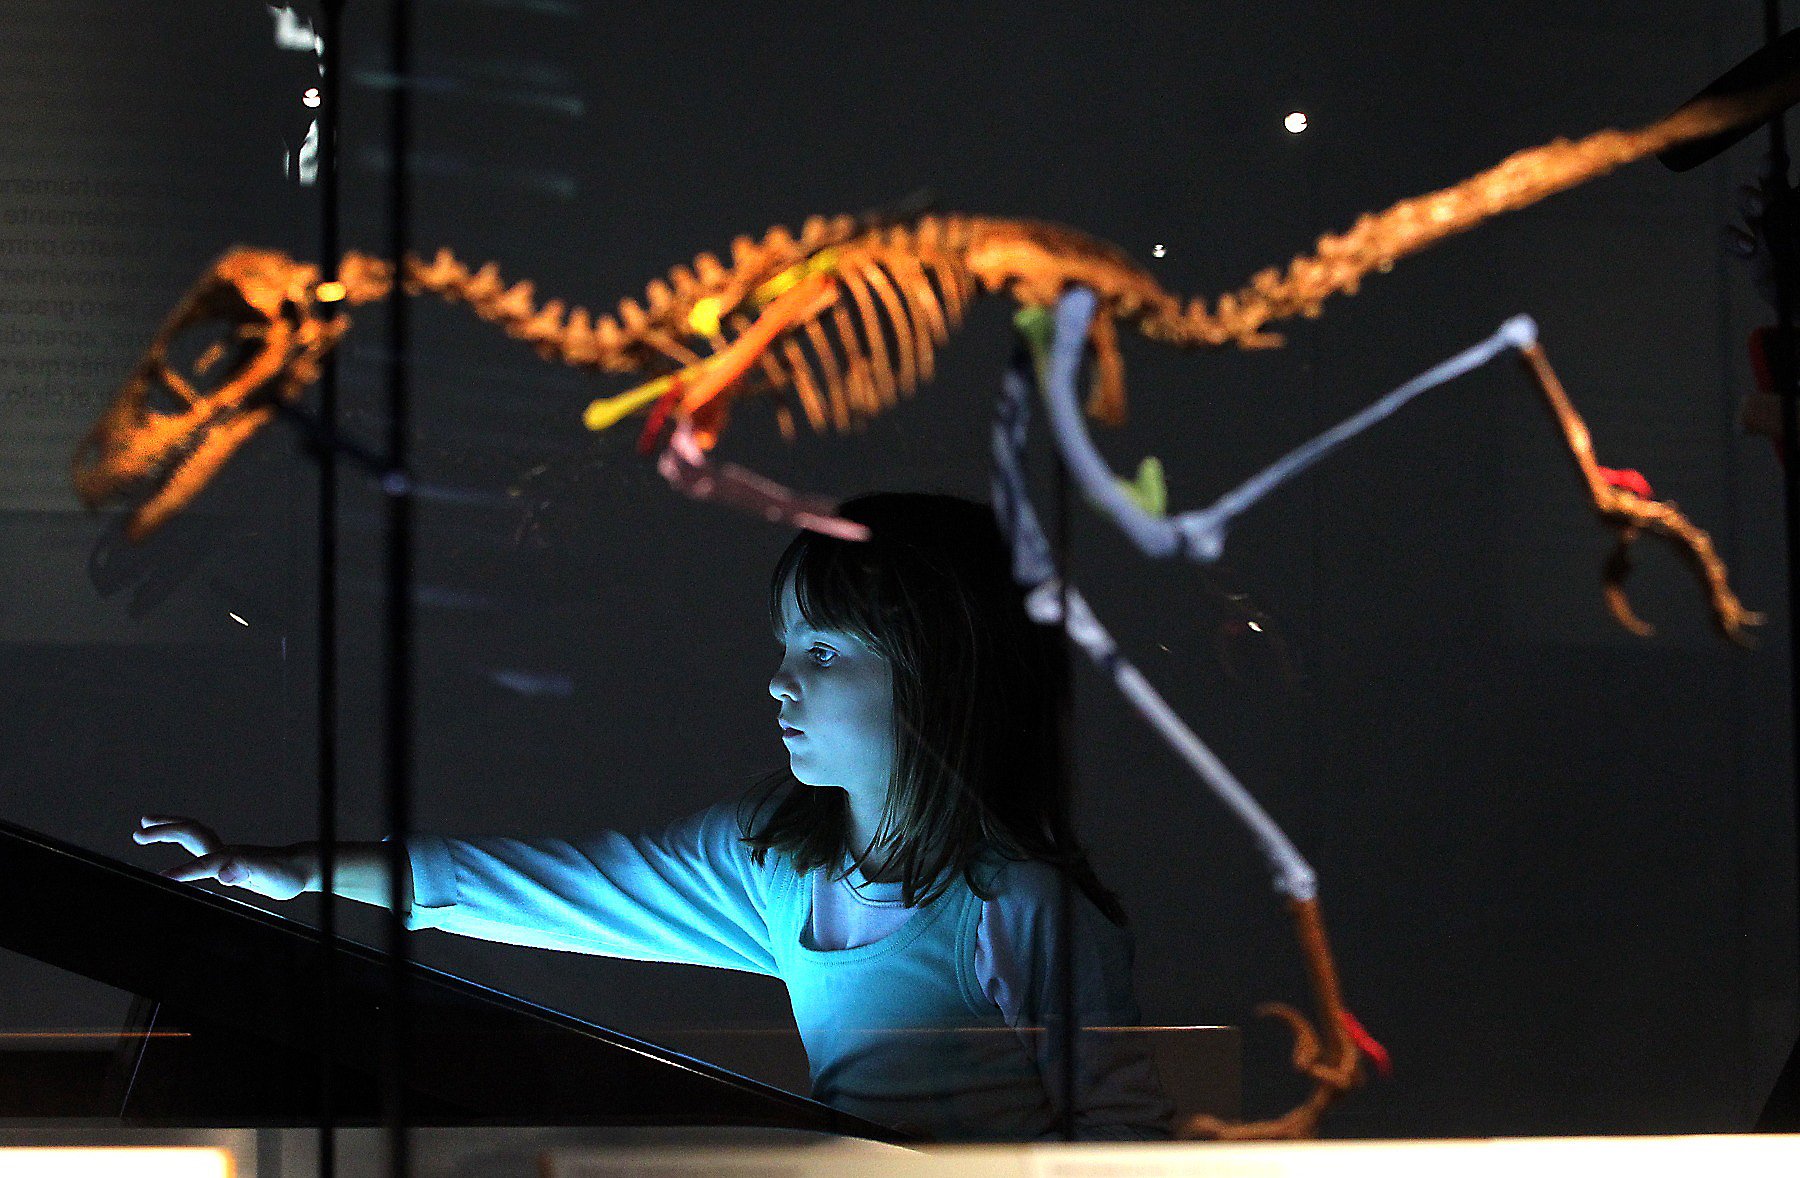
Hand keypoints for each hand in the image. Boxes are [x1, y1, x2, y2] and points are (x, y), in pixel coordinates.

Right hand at [134, 815, 313, 900]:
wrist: (301, 867)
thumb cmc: (287, 874)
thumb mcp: (270, 877)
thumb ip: (248, 871)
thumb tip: (226, 872)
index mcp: (231, 857)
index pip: (202, 863)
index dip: (182, 872)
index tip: (160, 878)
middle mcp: (224, 851)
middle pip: (190, 833)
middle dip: (163, 831)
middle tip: (137, 832)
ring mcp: (225, 853)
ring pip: (191, 835)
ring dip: (167, 829)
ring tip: (143, 828)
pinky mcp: (227, 858)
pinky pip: (197, 846)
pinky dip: (181, 840)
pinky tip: (177, 850)